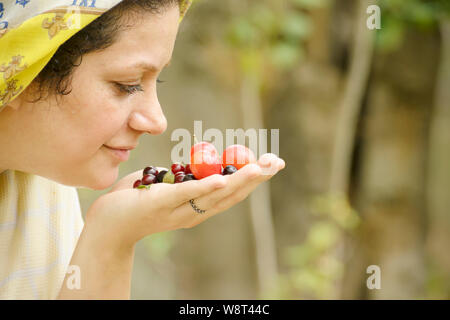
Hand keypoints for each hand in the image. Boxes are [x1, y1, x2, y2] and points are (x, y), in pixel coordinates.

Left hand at [84, 153, 284, 248]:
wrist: (106, 226)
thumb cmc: (135, 202)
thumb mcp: (165, 185)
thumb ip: (182, 175)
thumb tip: (195, 161)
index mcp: (197, 207)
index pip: (231, 193)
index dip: (253, 179)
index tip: (271, 164)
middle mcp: (193, 213)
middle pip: (231, 195)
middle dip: (256, 178)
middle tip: (276, 163)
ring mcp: (178, 211)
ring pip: (214, 196)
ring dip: (238, 181)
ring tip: (259, 168)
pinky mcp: (158, 204)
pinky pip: (185, 195)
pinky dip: (205, 187)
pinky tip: (222, 179)